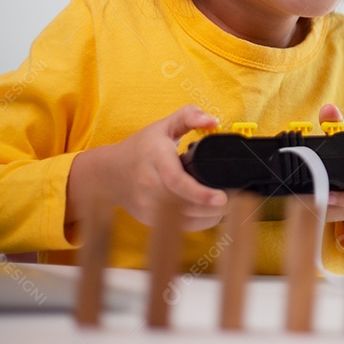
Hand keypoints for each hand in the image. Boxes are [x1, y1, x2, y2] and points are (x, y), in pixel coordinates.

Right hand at [67, 105, 228, 231]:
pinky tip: (211, 213)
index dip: (200, 193)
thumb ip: (190, 116)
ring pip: (183, 220)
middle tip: (234, 198)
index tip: (221, 197)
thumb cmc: (140, 148)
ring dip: (209, 216)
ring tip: (226, 205)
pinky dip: (198, 223)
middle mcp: (149, 186)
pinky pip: (178, 227)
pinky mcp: (149, 219)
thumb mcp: (164, 125)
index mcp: (155, 160)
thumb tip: (213, 121)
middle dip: (212, 207)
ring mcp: (147, 206)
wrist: (108, 173)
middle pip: (184, 204)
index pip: (177, 181)